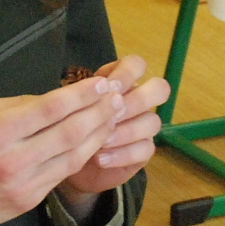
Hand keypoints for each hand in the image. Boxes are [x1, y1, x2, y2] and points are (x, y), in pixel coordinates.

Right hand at [0, 74, 133, 225]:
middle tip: (118, 98)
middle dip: (100, 112)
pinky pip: (63, 174)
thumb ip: (15, 105)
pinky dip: (83, 156)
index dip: (83, 95)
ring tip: (113, 117)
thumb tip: (53, 99)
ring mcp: (22, 184)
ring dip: (98, 134)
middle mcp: (12, 159)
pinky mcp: (28, 202)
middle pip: (71, 131)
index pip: (51, 107)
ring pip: (74, 155)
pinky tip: (94, 141)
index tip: (102, 84)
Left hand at [56, 55, 169, 215]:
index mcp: (120, 82)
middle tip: (113, 114)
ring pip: (153, 121)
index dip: (127, 73)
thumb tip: (102, 91)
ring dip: (127, 131)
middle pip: (159, 89)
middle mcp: (137, 100)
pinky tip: (101, 159)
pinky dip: (123, 154)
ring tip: (101, 141)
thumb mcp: (69, 107)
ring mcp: (144, 126)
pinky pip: (146, 149)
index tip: (107, 87)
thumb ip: (85, 97)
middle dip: (138, 100)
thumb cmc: (68, 126)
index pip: (136, 65)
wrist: (65, 159)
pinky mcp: (143, 151)